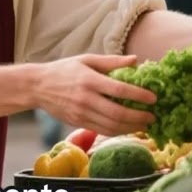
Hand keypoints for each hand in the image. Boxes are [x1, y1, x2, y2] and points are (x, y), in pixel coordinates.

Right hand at [33, 54, 156, 137]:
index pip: (120, 90)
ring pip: (111, 126)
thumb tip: (135, 61)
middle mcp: (86, 98)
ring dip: (131, 127)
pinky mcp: (78, 122)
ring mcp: (81, 113)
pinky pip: (102, 130)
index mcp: (90, 80)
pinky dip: (118, 131)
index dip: (140, 95)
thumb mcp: (86, 60)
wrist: (38, 86)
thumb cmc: (64, 70)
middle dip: (139, 117)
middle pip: (118, 113)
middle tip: (153, 116)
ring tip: (144, 125)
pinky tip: (127, 128)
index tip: (154, 98)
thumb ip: (112, 62)